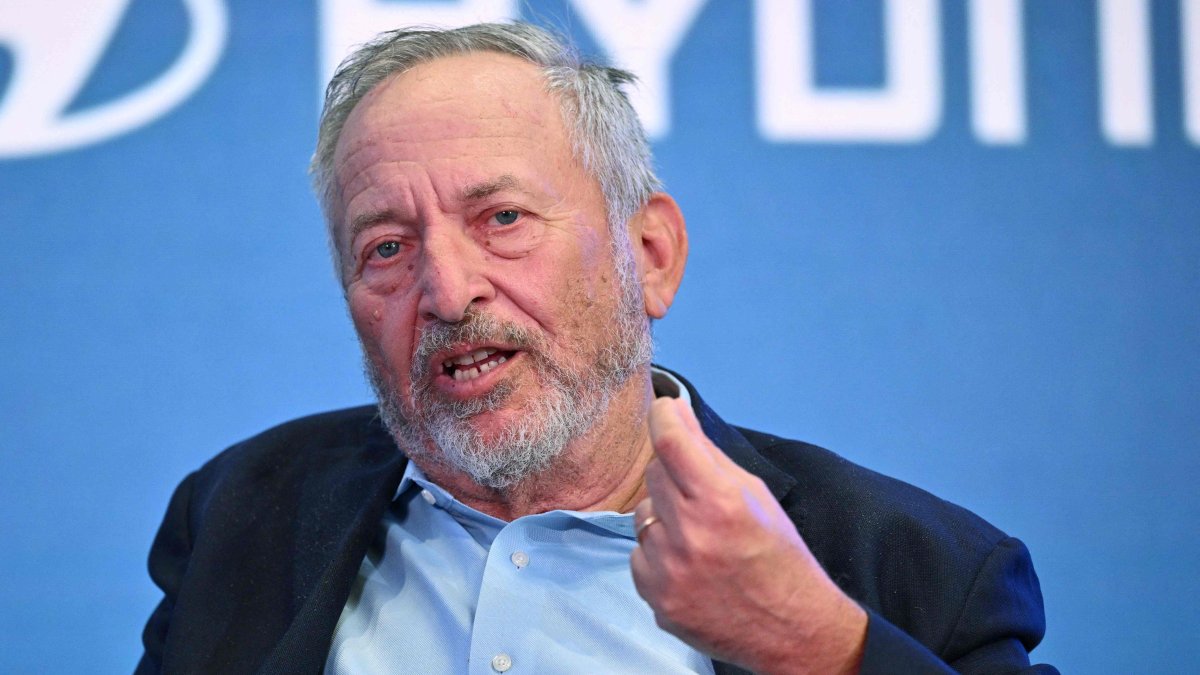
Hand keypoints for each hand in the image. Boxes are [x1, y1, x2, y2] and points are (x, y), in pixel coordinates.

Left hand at [630, 397, 866, 674]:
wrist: (791, 628)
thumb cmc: (779, 557)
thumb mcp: (756, 495)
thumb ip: (710, 454)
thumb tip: (677, 412)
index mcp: (720, 502)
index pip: (670, 440)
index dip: (663, 416)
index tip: (664, 410)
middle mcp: (689, 535)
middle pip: (654, 474)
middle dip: (673, 475)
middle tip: (700, 495)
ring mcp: (668, 571)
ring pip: (642, 516)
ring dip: (664, 518)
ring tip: (700, 539)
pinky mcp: (656, 599)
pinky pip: (639, 556)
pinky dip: (658, 555)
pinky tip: (690, 566)